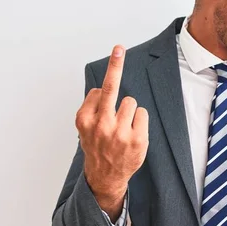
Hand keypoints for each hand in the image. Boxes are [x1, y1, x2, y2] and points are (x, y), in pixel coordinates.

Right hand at [75, 45, 148, 199]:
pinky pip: (142, 113)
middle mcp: (100, 125)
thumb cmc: (97, 147)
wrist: (105, 177)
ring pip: (130, 102)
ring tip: (122, 128)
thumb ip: (92, 109)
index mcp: (84, 120)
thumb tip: (102, 88)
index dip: (103, 95)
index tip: (112, 61)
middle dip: (114, 67)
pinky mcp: (136, 139)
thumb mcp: (84, 129)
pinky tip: (132, 133)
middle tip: (118, 48)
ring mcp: (119, 133)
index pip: (98, 91)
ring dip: (129, 111)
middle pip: (110, 88)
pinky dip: (139, 120)